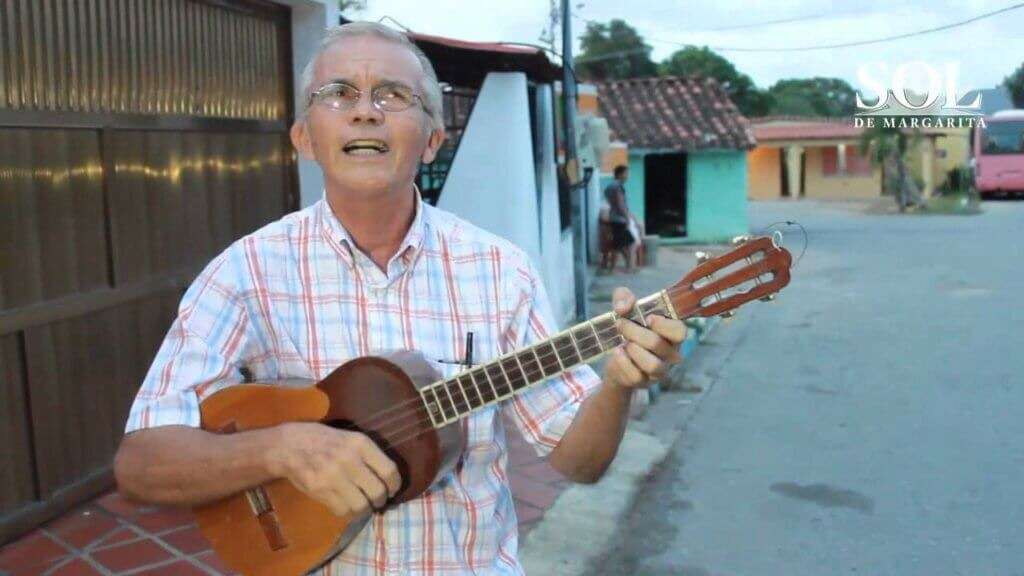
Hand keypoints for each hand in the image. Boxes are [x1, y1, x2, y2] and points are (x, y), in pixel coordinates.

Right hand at [270, 422, 400, 517]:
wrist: (288, 445)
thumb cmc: (323, 440)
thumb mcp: (350, 437)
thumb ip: (368, 454)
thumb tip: (389, 478)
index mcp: (360, 443)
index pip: (389, 470)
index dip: (395, 485)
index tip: (393, 489)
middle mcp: (349, 459)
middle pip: (377, 492)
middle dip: (381, 500)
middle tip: (377, 500)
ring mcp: (333, 476)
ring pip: (361, 505)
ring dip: (364, 509)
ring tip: (362, 505)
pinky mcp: (319, 491)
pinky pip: (342, 511)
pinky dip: (348, 512)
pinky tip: (346, 505)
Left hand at [604, 287, 686, 389]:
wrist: (615, 355)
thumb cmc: (628, 327)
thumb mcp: (624, 307)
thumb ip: (623, 297)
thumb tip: (623, 307)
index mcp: (672, 333)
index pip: (680, 332)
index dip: (664, 325)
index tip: (648, 318)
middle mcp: (670, 354)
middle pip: (658, 344)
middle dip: (634, 332)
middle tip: (620, 324)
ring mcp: (659, 370)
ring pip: (652, 365)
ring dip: (633, 350)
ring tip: (622, 342)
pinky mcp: (644, 382)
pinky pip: (636, 376)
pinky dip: (623, 362)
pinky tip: (617, 352)